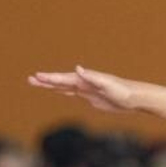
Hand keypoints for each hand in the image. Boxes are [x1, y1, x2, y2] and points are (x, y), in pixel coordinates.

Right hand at [27, 65, 141, 112]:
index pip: (64, 79)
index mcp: (86, 79)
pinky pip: (72, 93)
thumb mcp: (107, 85)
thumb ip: (92, 77)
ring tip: (37, 83)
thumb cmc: (123, 91)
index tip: (37, 77)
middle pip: (60, 81)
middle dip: (46, 81)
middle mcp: (84, 82)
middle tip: (30, 79)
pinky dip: (63, 91)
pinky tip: (57, 91)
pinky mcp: (91, 97)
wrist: (135, 98)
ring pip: (64, 87)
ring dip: (51, 85)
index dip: (50, 79)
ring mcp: (86, 89)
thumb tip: (78, 68)